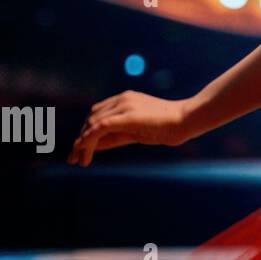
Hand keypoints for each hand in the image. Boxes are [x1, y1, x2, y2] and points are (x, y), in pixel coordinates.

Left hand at [67, 91, 194, 166]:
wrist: (187, 120)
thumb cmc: (168, 127)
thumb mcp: (137, 132)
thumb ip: (115, 136)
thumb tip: (93, 145)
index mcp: (126, 99)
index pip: (98, 114)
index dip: (86, 132)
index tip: (79, 150)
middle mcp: (122, 99)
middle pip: (91, 118)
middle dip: (80, 139)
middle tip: (73, 159)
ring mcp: (125, 105)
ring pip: (93, 124)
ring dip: (82, 143)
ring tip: (78, 160)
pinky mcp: (128, 115)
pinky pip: (100, 127)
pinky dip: (88, 140)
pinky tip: (83, 152)